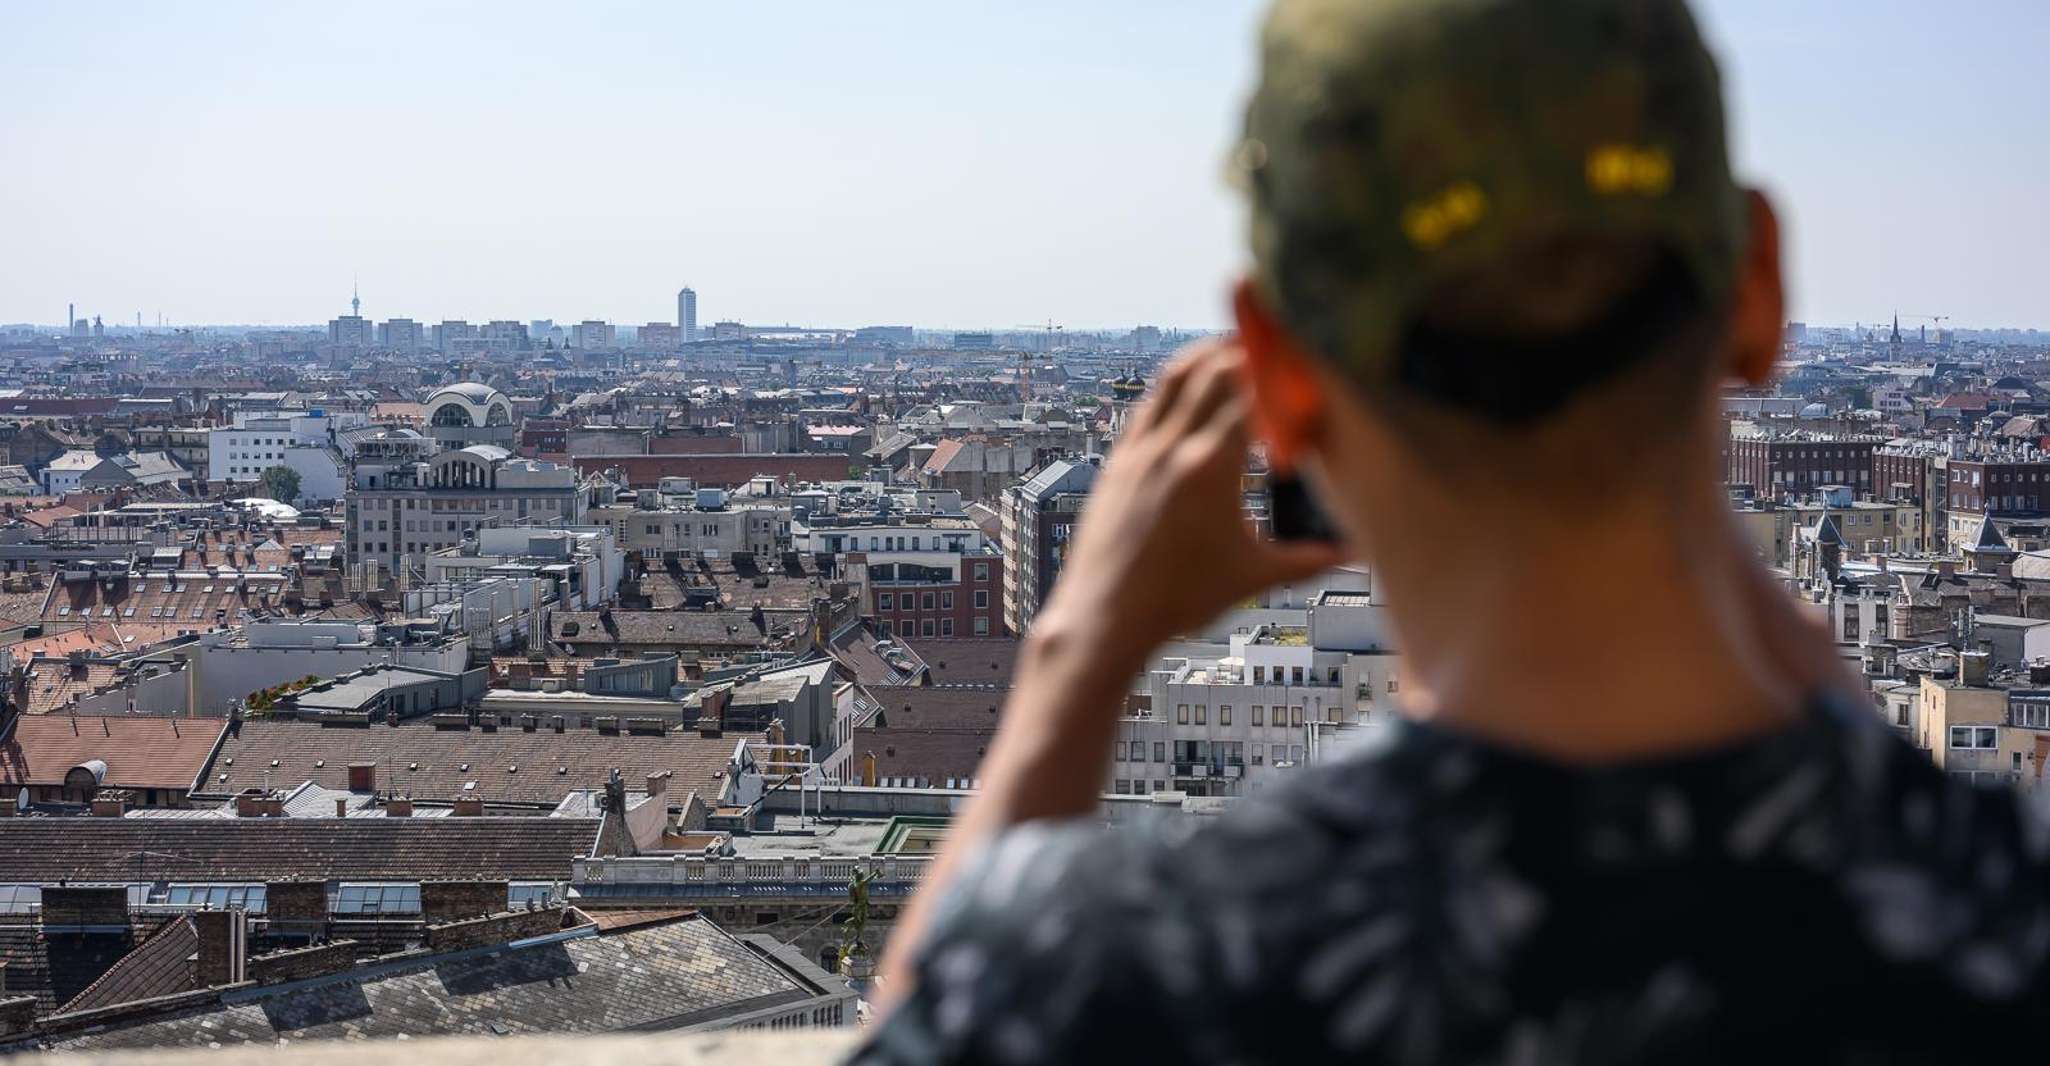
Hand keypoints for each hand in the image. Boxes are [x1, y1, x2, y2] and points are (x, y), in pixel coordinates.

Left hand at [1035, 338, 1346, 663]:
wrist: (1105, 618)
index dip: (1282, 371)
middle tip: (1278, 342)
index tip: (1305, 358)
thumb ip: (1307, 560)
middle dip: (1250, 350)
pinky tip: (1190, 386)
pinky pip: (1149, 402)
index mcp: (1210, 468)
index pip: (1253, 394)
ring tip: (1235, 348)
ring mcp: (1140, 450)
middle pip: (1216, 370)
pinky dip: (1175, 383)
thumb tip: (1354, 555)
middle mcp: (1172, 448)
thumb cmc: (1177, 601)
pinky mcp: (1118, 460)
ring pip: (1176, 376)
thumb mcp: (1252, 578)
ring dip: (1207, 355)